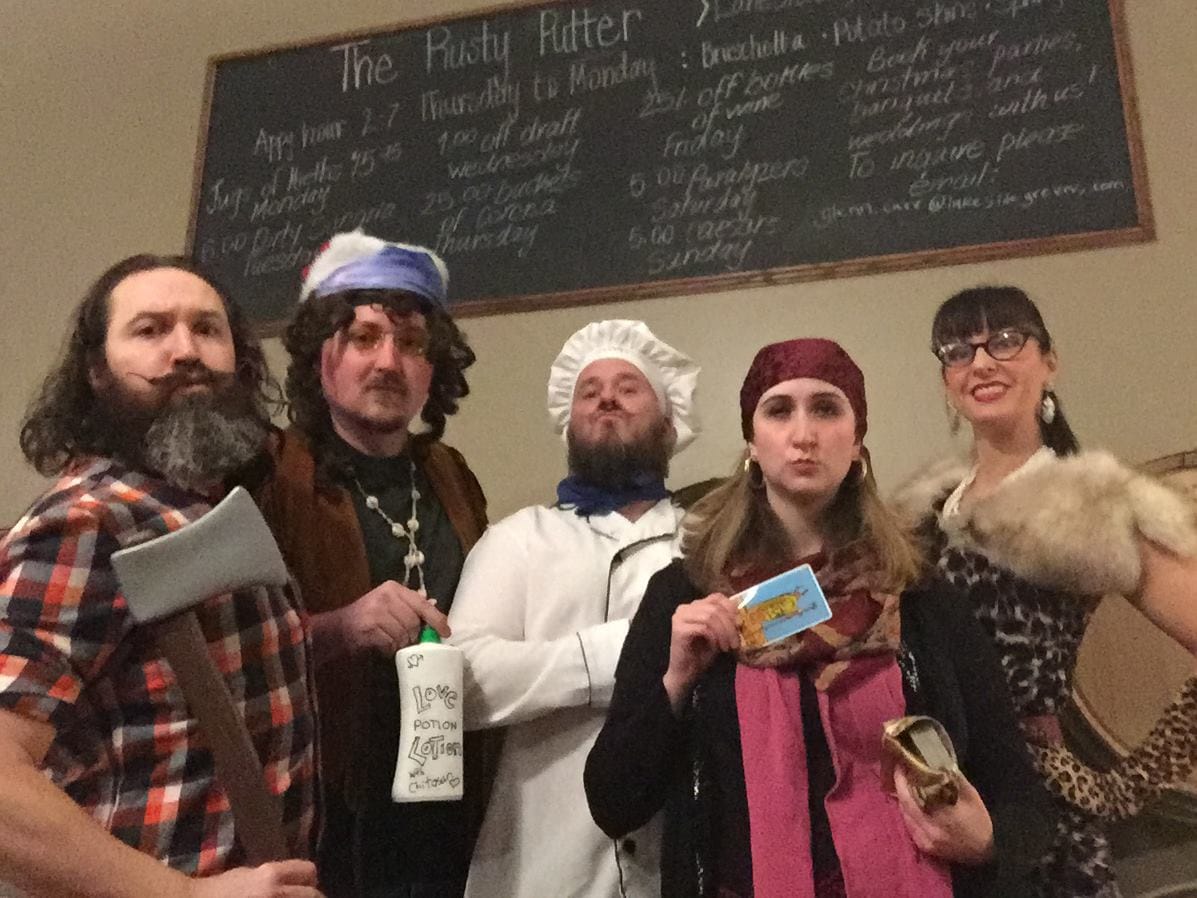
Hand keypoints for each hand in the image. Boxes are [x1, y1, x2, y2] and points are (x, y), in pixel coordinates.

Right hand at [186, 860, 322, 897]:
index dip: (310, 878)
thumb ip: (271, 877)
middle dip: (313, 897)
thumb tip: (289, 882)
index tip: (308, 885)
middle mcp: (275, 893)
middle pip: (313, 895)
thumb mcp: (246, 875)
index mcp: (270, 875)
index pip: (307, 871)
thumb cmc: (217, 890)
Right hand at [333, 580, 450, 654]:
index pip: (422, 604)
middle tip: (405, 640)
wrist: (340, 627)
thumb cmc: (369, 616)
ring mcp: (376, 611)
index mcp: (394, 588)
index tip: (446, 632)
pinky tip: (383, 645)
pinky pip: (390, 642)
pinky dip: (389, 648)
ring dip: (400, 643)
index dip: (436, 619)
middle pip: (413, 622)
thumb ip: (410, 605)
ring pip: (403, 634)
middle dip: (412, 635)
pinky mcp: (369, 626)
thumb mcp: (389, 604)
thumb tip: (434, 607)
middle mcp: (386, 596)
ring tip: (391, 641)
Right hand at [662, 593, 739, 712]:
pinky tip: (718, 648)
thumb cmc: (702, 654)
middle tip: (736, 642)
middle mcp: (685, 608)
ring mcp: (680, 617)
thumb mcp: (719, 634)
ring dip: (723, 632)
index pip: (717, 597)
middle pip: (715, 608)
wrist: (686, 673)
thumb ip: (725, 622)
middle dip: (729, 625)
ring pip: (710, 616)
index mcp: (695, 605)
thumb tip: (741, 618)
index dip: (731, 608)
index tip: (740, 624)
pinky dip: (714, 638)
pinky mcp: (678, 629)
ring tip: (728, 647)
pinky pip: (703, 628)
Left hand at [893, 766, 994, 864]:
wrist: (985, 852)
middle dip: (899, 786)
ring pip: (904, 816)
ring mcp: (924, 841)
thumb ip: (954, 778)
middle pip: (904, 806)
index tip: (900, 765)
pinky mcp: (924, 846)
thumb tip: (939, 760)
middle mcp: (928, 831)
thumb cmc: (979, 822)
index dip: (902, 780)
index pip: (910, 797)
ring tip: (904, 782)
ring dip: (902, 798)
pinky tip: (910, 802)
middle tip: (900, 771)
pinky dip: (908, 812)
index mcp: (940, 818)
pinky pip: (909, 825)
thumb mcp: (971, 796)